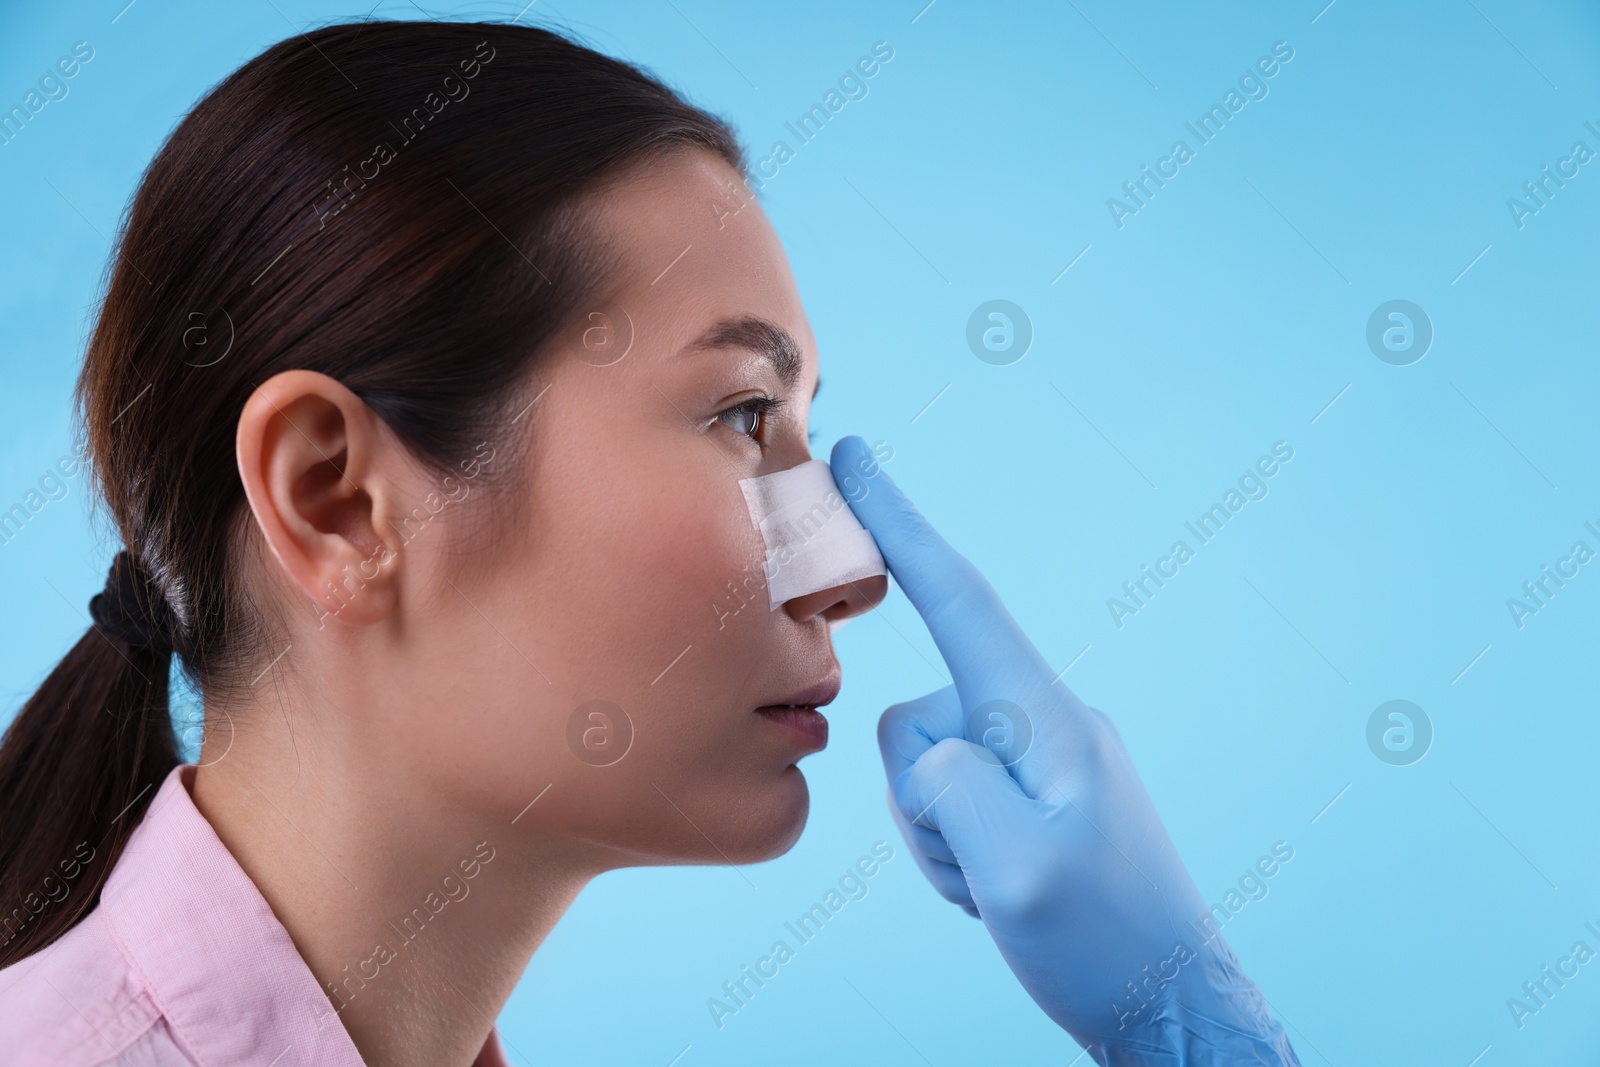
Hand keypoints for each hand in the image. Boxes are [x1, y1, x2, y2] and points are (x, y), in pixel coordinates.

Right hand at [830, 436, 1299, 1065]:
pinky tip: (1001, 887)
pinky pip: (951, 800)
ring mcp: (1038, 761)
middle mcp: (1042, 722)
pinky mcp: (1033, 795)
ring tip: (1000, 885)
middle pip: (920, 721)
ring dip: (940, 835)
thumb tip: (929, 746)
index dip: (901, 522)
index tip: (854, 456)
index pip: (961, 600)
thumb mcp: (1018, 872)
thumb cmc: (1104, 941)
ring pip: (926, 769)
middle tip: (984, 868)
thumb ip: (951, 787)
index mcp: (1046, 718)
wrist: (1166, 1002)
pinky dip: (954, 849)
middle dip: (922, 802)